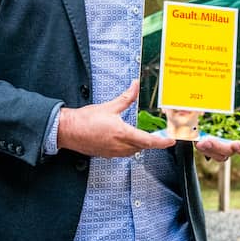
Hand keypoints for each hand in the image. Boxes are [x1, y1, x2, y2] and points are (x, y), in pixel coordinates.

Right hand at [57, 80, 175, 157]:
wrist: (68, 130)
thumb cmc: (85, 120)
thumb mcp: (109, 106)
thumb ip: (126, 97)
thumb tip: (135, 86)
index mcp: (122, 134)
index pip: (148, 141)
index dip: (162, 142)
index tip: (171, 141)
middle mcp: (119, 146)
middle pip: (143, 147)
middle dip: (152, 142)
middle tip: (161, 135)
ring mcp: (113, 152)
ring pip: (133, 151)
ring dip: (140, 144)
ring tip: (145, 136)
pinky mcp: (106, 154)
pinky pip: (123, 153)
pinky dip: (129, 147)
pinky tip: (127, 139)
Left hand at [194, 101, 239, 161]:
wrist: (212, 105)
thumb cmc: (231, 108)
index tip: (236, 144)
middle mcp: (234, 145)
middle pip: (230, 152)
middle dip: (221, 147)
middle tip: (211, 141)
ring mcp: (221, 147)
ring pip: (218, 155)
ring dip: (210, 149)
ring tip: (202, 141)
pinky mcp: (208, 146)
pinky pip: (206, 152)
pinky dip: (202, 148)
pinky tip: (198, 141)